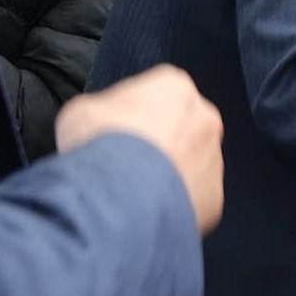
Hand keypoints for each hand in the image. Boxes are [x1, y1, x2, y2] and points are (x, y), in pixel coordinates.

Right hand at [56, 64, 224, 233]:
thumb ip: (104, 110)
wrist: (118, 194)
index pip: (157, 94)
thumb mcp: (82, 110)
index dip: (132, 114)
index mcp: (175, 87)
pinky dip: (173, 203)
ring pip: (191, 164)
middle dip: (158, 142)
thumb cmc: (100, 144)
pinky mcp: (213, 196)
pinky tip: (147, 209)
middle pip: (181, 127)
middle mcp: (205, 118)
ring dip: (168, 174)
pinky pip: (192, 197)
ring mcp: (214, 158)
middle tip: (126, 161)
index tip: (115, 130)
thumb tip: (103, 124)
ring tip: (134, 190)